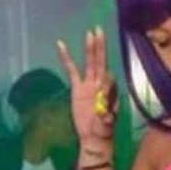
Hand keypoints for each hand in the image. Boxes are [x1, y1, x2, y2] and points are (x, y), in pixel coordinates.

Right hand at [57, 27, 118, 148]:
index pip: (109, 79)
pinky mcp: (78, 88)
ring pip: (90, 63)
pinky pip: (71, 70)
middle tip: (99, 31)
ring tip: (90, 33)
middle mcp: (100, 85)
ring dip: (90, 49)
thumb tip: (104, 102)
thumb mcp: (107, 121)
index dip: (106, 81)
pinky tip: (60, 44)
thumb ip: (107, 111)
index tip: (103, 92)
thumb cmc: (104, 131)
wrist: (93, 139)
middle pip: (101, 62)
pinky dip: (66, 58)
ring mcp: (89, 85)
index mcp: (110, 92)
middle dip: (101, 47)